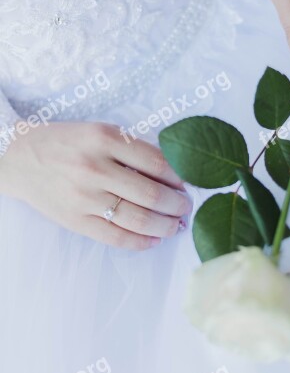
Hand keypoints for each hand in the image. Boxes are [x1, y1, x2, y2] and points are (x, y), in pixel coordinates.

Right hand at [0, 122, 191, 249]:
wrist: (19, 158)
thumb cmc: (66, 142)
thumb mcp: (100, 131)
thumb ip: (133, 149)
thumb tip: (173, 175)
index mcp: (105, 139)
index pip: (158, 163)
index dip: (180, 178)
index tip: (188, 184)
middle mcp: (96, 168)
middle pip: (152, 194)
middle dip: (178, 205)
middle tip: (186, 207)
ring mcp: (85, 198)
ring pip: (138, 219)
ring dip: (166, 226)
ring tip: (176, 225)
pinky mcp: (75, 220)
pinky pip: (116, 237)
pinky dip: (141, 242)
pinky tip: (154, 239)